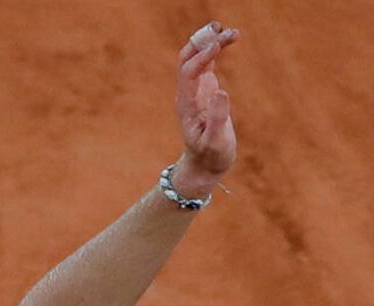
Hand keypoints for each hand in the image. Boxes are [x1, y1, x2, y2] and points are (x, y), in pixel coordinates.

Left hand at [174, 21, 239, 193]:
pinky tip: (228, 40)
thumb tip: (221, 92)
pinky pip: (206, 65)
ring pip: (197, 59)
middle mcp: (187, 94)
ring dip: (209, 43)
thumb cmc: (211, 156)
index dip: (202, 57)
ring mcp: (195, 91)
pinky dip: (215, 50)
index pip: (189, 73)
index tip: (219, 45)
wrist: (204, 164)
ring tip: (230, 31)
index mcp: (187, 105)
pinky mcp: (205, 91)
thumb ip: (218, 119)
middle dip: (202, 43)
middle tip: (221, 29)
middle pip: (186, 60)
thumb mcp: (216, 142)